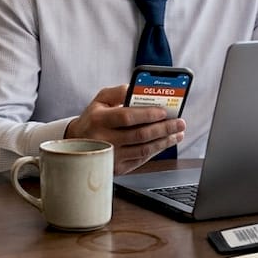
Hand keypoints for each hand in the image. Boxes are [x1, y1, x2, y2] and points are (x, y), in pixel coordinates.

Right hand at [65, 85, 185, 175]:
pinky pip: (141, 159)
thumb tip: (138, 89)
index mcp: (99, 120)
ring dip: (164, 141)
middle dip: (163, 128)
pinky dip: (156, 150)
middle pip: (140, 135)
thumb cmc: (93, 118)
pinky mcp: (116, 168)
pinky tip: (164, 142)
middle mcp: (104, 139)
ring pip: (143, 150)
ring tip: (177, 133)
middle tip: (179, 122)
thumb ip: (119, 91)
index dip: (147, 115)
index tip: (164, 111)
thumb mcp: (100, 99)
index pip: (127, 117)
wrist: (77, 143)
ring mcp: (111, 156)